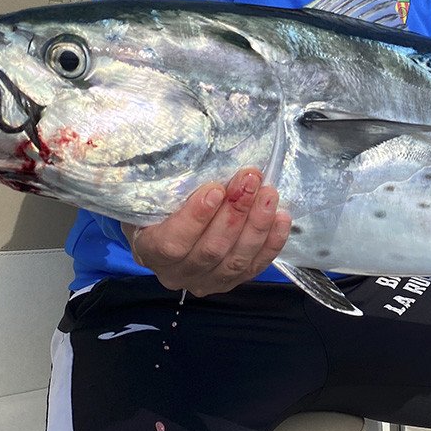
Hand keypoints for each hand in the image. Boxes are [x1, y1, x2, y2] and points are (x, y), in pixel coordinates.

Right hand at [122, 168, 291, 296]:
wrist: (165, 226)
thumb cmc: (158, 202)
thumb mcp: (151, 189)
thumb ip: (165, 181)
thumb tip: (188, 149)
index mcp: (149, 250)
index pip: (172, 243)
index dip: (195, 218)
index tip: (215, 189)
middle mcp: (176, 273)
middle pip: (211, 249)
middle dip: (235, 212)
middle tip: (249, 179)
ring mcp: (205, 281)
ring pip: (236, 260)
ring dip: (256, 224)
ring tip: (268, 193)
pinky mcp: (231, 280)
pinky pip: (255, 266)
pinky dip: (271, 242)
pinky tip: (281, 217)